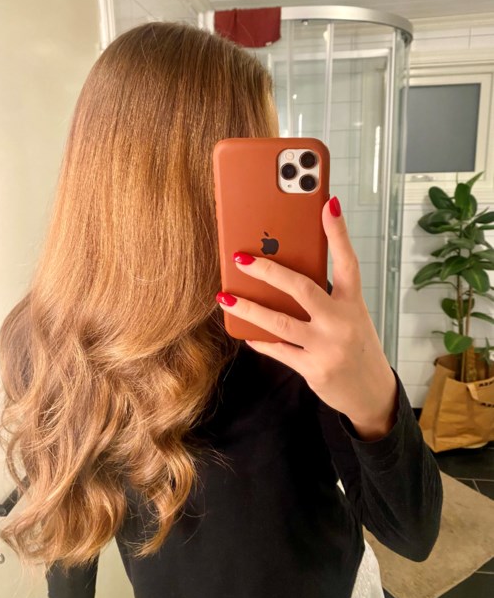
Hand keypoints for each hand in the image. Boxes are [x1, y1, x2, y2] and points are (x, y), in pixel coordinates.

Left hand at [216, 196, 398, 435]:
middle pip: (302, 289)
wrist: (371, 393)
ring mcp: (327, 347)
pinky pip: (279, 351)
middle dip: (269, 271)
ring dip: (250, 308)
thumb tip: (284, 277)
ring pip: (281, 323)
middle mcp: (342, 322)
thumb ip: (326, 298)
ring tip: (226, 297)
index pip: (347, 261)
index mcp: (353, 303)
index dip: (338, 232)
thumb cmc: (357, 346)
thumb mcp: (351, 316)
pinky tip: (244, 331)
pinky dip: (260, 340)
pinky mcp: (314, 369)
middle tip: (241, 258)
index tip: (328, 204)